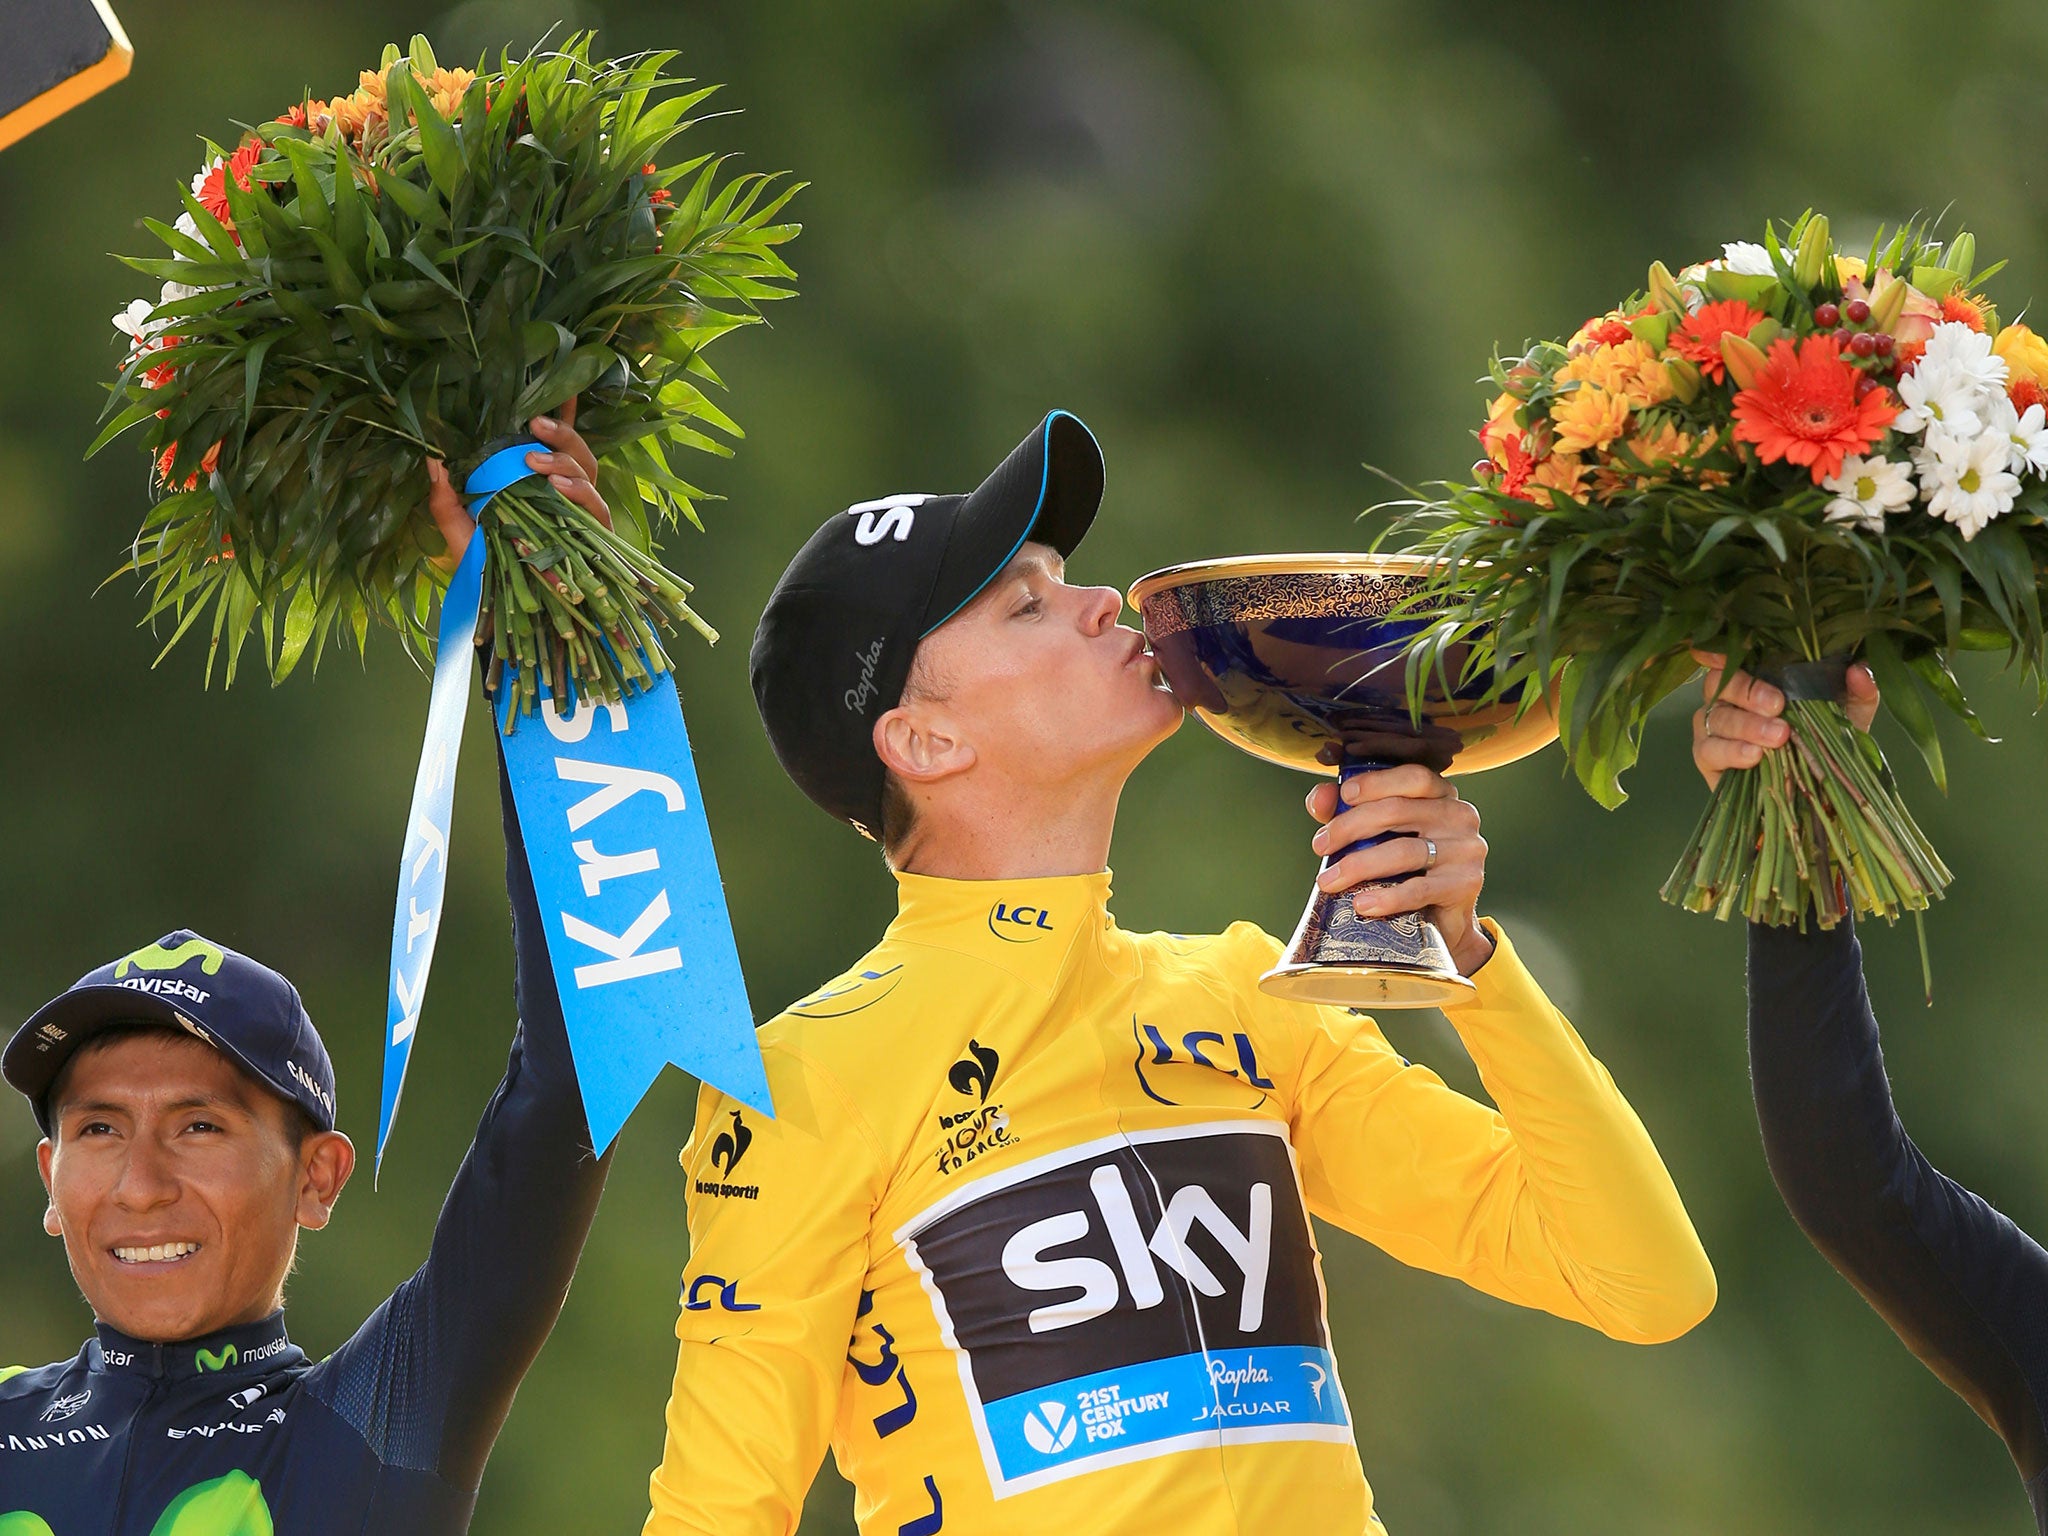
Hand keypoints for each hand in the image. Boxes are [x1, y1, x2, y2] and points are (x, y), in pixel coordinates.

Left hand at [425, 397, 612, 571]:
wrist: (503, 611)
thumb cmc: (484, 567)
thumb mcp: (458, 530)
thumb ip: (446, 498)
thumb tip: (432, 458)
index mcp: (535, 483)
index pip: (554, 443)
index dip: (563, 415)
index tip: (559, 387)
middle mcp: (562, 494)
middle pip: (577, 451)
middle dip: (561, 434)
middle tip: (534, 425)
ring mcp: (579, 514)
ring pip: (589, 471)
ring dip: (565, 460)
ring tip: (537, 462)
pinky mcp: (592, 536)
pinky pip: (596, 507)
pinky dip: (581, 493)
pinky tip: (558, 488)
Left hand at [1305, 764, 1492, 974]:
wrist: (1442, 918)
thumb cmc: (1405, 867)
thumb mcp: (1378, 833)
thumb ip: (1345, 810)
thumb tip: (1320, 799)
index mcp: (1441, 795)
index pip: (1413, 777)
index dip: (1376, 783)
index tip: (1344, 796)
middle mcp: (1460, 816)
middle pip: (1398, 810)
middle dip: (1350, 827)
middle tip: (1320, 846)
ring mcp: (1467, 850)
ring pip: (1404, 851)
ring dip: (1359, 865)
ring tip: (1329, 881)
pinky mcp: (1465, 884)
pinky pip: (1419, 889)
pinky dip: (1386, 897)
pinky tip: (1361, 903)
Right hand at [1691, 649, 1879, 790]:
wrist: (1814, 793)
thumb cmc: (1823, 743)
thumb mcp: (1849, 716)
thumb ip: (1858, 692)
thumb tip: (1859, 671)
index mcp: (1757, 677)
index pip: (1730, 655)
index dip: (1717, 650)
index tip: (1724, 653)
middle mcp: (1728, 697)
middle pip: (1719, 682)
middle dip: (1746, 691)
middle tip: (1777, 705)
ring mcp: (1713, 726)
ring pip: (1717, 716)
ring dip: (1747, 725)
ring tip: (1778, 737)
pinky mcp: (1707, 757)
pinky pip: (1709, 749)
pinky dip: (1732, 751)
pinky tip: (1755, 756)